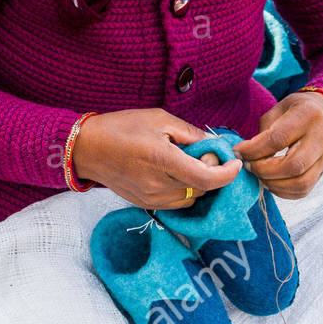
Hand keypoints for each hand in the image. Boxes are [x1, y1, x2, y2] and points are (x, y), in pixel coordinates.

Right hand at [71, 108, 242, 209]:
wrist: (87, 149)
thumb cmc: (122, 127)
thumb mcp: (159, 119)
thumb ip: (190, 133)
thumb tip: (213, 145)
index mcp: (163, 160)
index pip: (207, 178)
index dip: (227, 173)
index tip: (235, 163)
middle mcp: (158, 184)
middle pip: (202, 188)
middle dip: (212, 173)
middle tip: (206, 154)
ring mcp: (151, 198)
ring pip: (191, 197)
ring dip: (198, 183)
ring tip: (187, 162)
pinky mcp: (146, 204)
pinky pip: (177, 202)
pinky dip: (184, 189)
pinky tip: (175, 173)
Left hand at [234, 91, 322, 199]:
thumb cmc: (296, 110)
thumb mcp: (278, 109)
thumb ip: (264, 131)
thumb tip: (247, 155)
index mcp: (308, 115)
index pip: (278, 139)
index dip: (254, 150)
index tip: (238, 152)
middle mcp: (322, 136)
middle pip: (293, 165)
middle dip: (263, 170)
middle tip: (248, 166)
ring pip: (300, 182)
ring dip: (273, 184)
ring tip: (258, 175)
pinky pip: (304, 190)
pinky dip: (283, 191)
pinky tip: (271, 182)